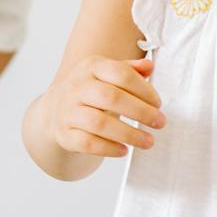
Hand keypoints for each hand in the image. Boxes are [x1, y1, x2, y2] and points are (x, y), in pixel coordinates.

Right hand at [49, 56, 164, 158]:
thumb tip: (149, 66)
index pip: (121, 74)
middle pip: (111, 98)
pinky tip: (124, 150)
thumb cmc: (92, 90)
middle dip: (140, 112)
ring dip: (128, 134)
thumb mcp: (108, 74)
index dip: (144, 89)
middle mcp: (77, 87)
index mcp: (91, 67)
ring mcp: (68, 111)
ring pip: (99, 123)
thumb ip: (130, 69)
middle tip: (160, 122)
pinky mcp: (64, 134)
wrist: (56, 109)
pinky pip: (87, 143)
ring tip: (148, 141)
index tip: (158, 103)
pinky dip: (108, 149)